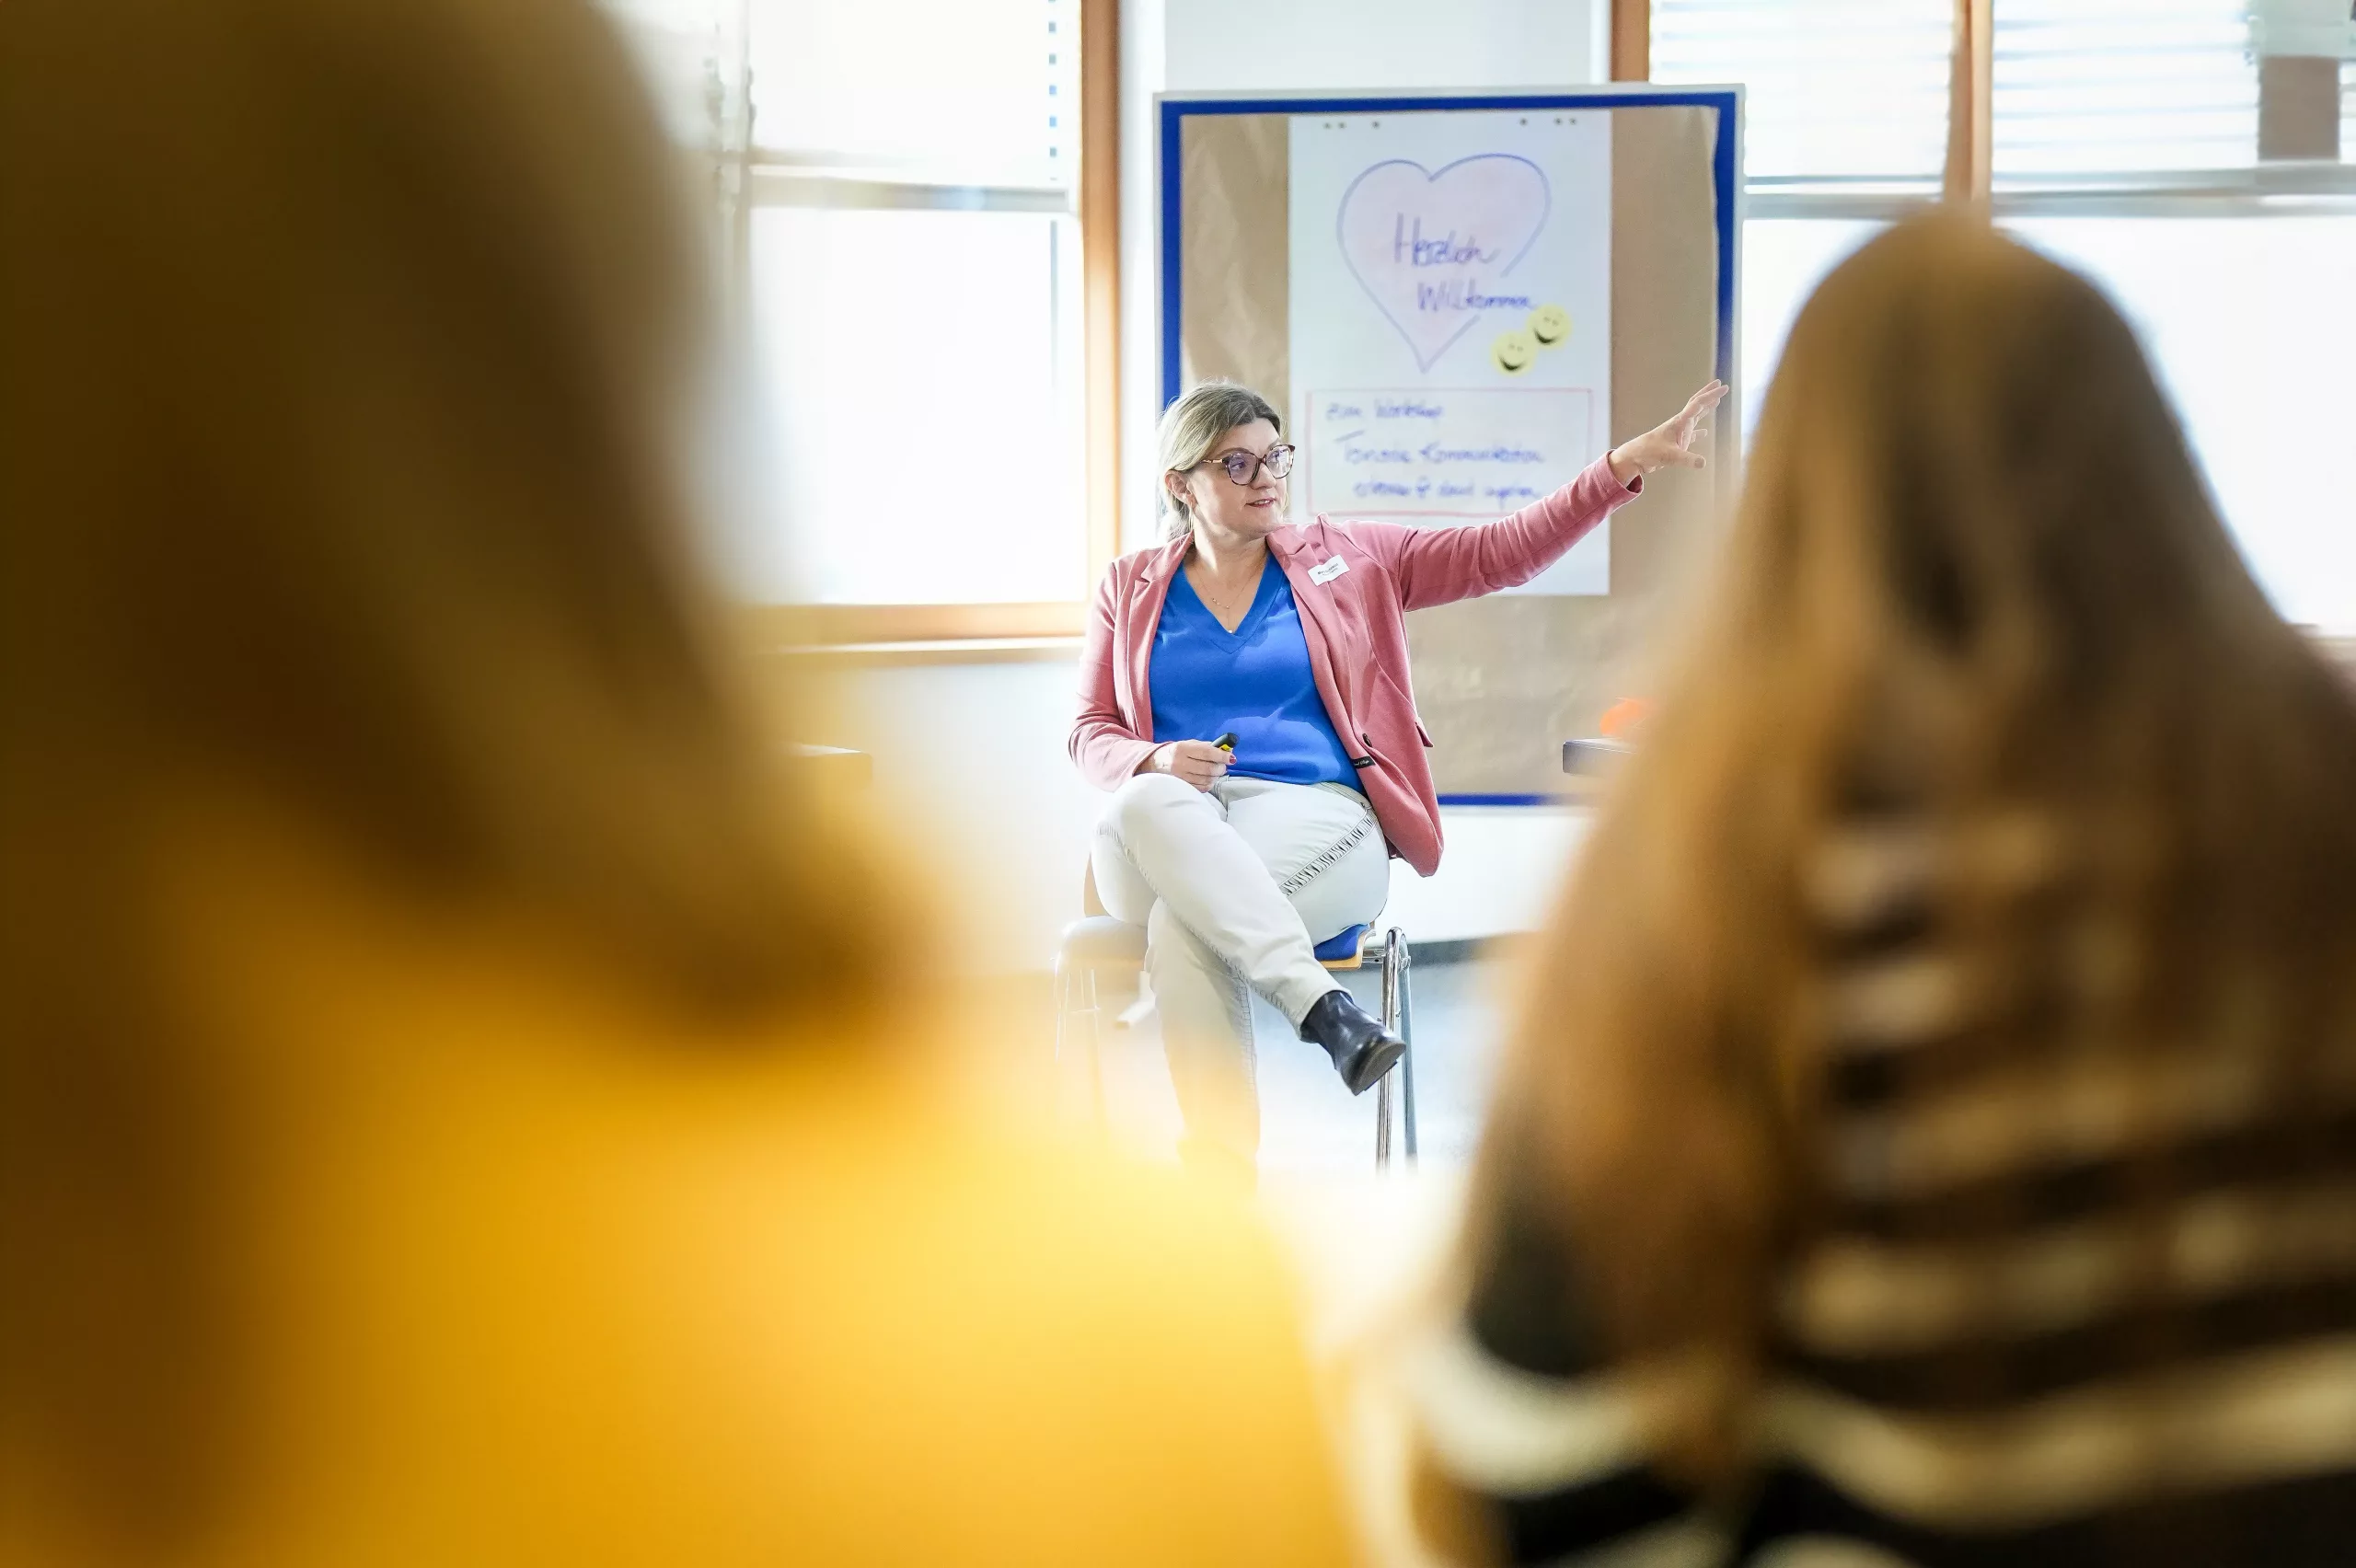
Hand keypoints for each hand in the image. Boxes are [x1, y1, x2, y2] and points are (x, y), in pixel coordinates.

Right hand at [1146, 739, 1230, 790]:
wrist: (1155, 763)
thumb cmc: (1176, 752)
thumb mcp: (1189, 744)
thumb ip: (1207, 746)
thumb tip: (1227, 751)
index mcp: (1183, 749)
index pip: (1207, 753)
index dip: (1222, 756)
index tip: (1231, 758)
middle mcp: (1180, 763)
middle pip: (1208, 769)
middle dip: (1221, 768)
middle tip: (1223, 766)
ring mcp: (1180, 777)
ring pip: (1207, 780)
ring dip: (1216, 776)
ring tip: (1215, 772)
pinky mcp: (1181, 787)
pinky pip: (1202, 788)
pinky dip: (1209, 783)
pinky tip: (1207, 779)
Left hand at [1607, 380, 1727, 485]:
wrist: (1635, 457)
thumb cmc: (1649, 452)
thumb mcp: (1669, 456)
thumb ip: (1687, 459)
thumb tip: (1703, 462)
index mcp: (1680, 422)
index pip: (1698, 404)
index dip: (1711, 395)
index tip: (1723, 388)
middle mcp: (1680, 423)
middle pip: (1697, 404)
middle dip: (1709, 395)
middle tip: (1721, 386)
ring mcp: (1677, 432)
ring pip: (1695, 416)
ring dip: (1706, 409)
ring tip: (1716, 402)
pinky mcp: (1675, 442)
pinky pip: (1691, 434)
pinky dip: (1699, 432)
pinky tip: (1705, 432)